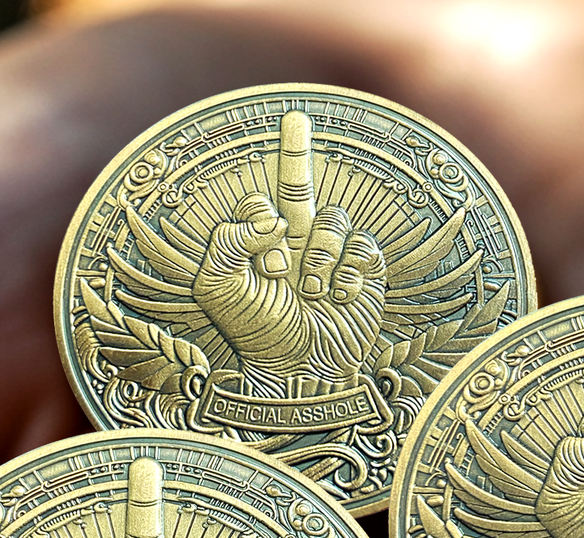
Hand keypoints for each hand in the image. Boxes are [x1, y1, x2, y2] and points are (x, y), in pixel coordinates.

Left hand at [191, 112, 386, 396]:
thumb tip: (272, 219)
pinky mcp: (364, 274)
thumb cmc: (257, 334)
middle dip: (296, 148)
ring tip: (311, 293)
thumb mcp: (218, 289)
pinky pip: (364, 247)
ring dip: (322, 256)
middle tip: (294, 119)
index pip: (260, 204)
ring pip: (333, 220)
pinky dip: (351, 272)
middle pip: (295, 184)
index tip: (266, 262)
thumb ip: (228, 242)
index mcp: (256, 247)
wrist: (301, 373)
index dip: (262, 222)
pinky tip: (340, 297)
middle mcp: (293, 245)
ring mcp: (330, 258)